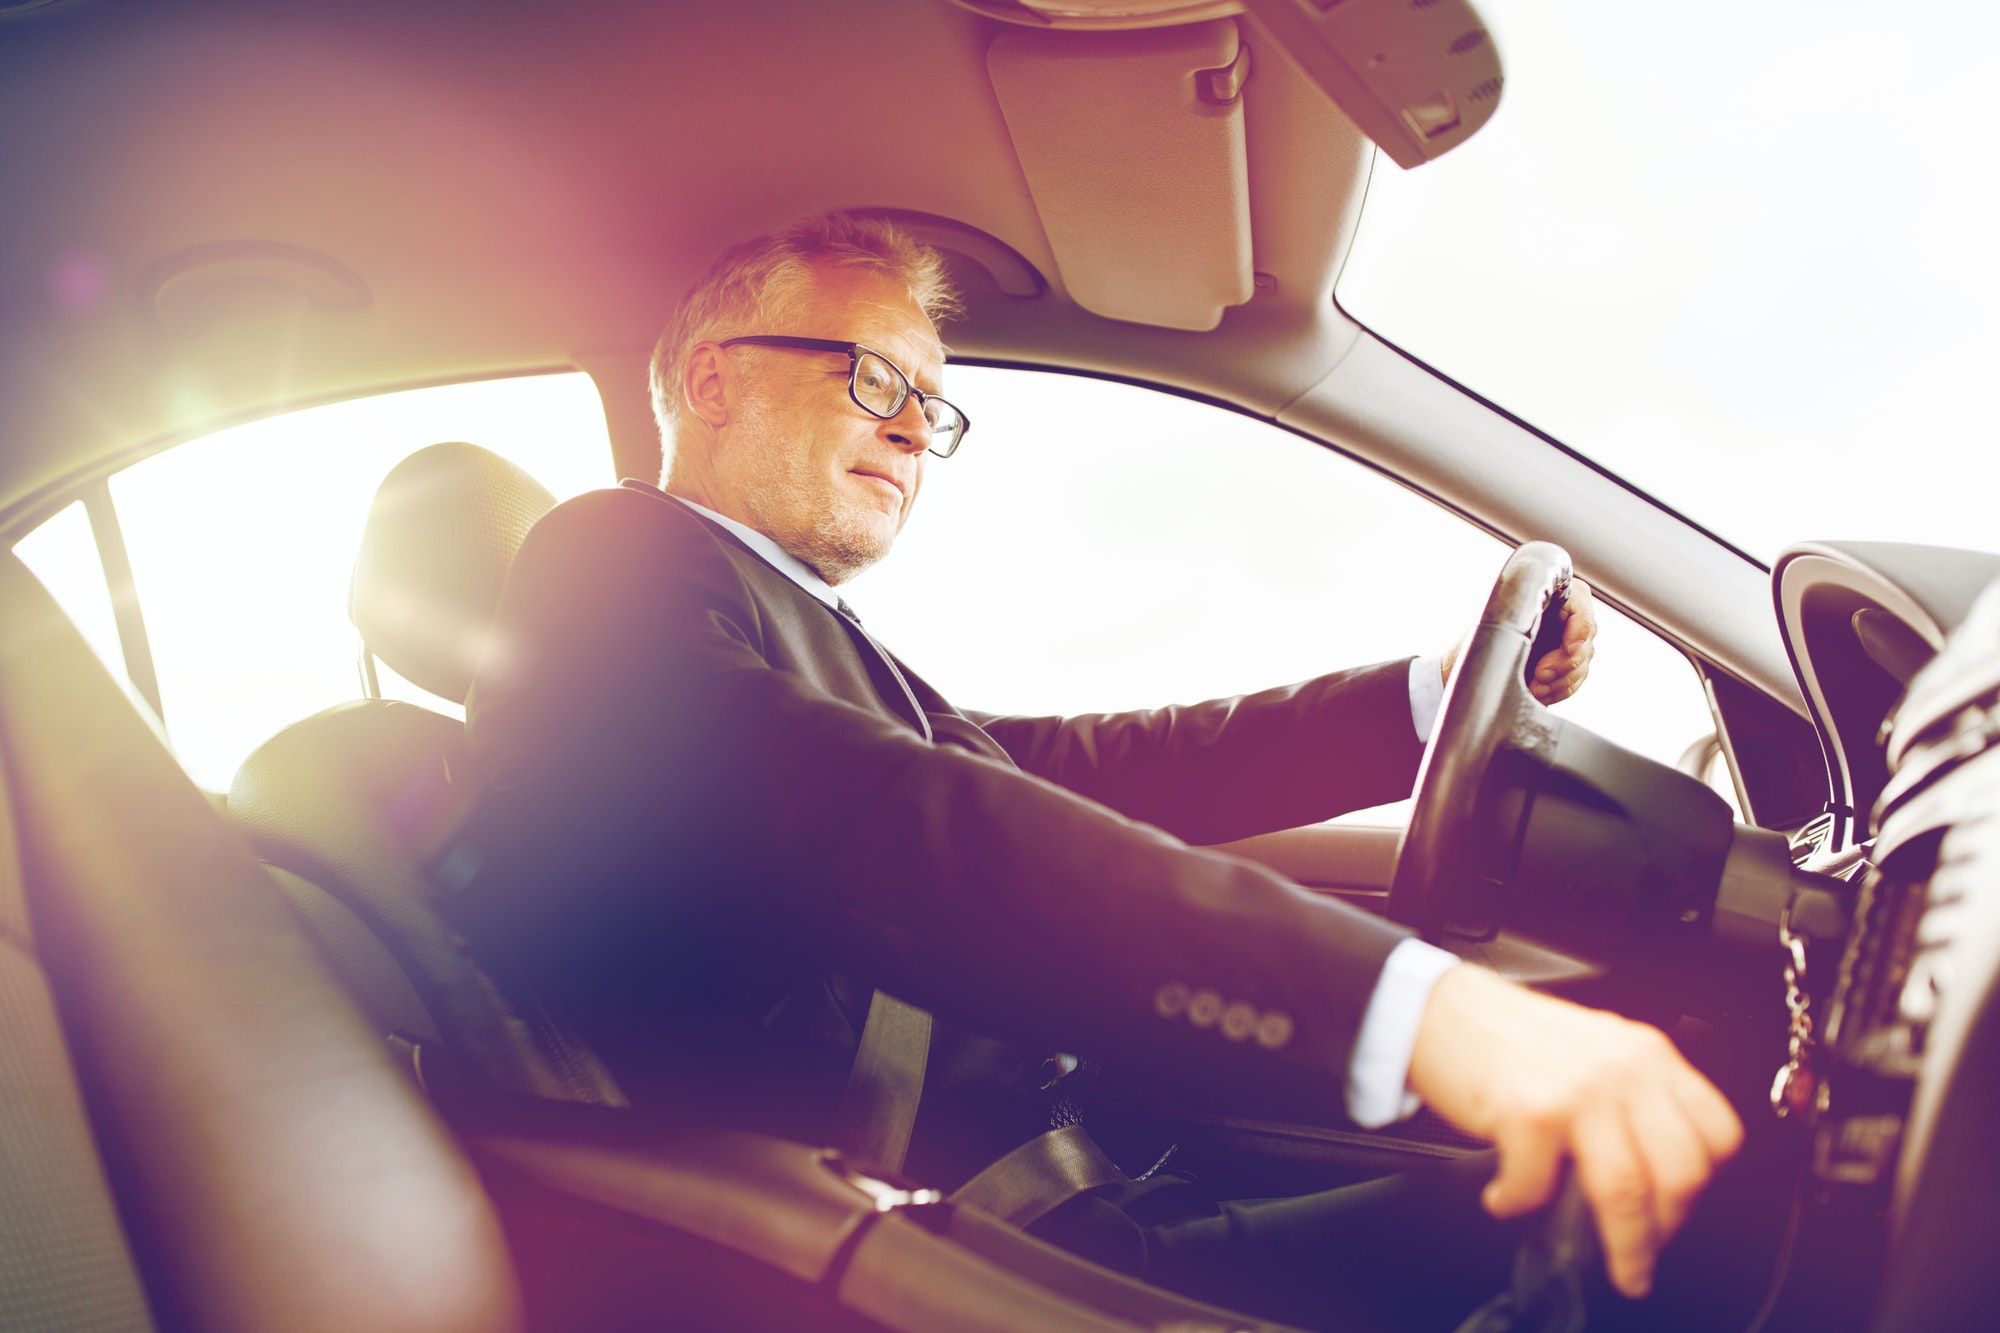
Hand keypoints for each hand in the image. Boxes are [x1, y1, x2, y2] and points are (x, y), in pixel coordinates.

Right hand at [1406, 965, 1742, 1298]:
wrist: (1438, 1008)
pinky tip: (1506, 1197)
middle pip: (1682, 1173)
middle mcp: (1624, 1069)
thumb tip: (1648, 1182)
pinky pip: (1540, 1189)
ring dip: (1624, 1247)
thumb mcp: (1595, 1053)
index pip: (1717, 1134)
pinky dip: (1520, 1205)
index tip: (1676, 1211)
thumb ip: (1630, 1101)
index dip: (1702, 1187)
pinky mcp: (1530, 1113)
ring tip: (1613, 1266)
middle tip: (1643, 1252)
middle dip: (1666, 1231)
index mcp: (1647, 1056)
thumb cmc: (1507, 1036)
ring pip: (1628, 1194)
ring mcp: (1580, 1091)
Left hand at [1437, 577, 1597, 704]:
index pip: (1580, 609)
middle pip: (1585, 642)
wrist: (1464, 664)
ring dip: (1560, 682)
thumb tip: (1535, 611)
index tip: (1569, 649)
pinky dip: (1559, 691)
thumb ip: (1515, 613)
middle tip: (1539, 677)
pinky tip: (1539, 694)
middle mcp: (1563, 616)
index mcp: (1549, 596)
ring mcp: (1566, 641)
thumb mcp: (1492, 622)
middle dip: (1564, 665)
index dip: (1580, 630)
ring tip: (1534, 689)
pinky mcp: (1563, 665)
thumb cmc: (1474, 637)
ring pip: (1582, 665)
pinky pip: (1575, 681)